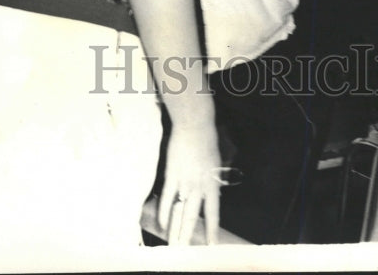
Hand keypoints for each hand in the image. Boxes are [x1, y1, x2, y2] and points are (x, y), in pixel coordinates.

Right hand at [157, 122, 221, 244]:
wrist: (194, 125)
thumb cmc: (207, 142)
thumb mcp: (217, 164)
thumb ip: (213, 182)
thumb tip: (212, 197)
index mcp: (212, 184)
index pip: (212, 213)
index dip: (211, 231)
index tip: (210, 246)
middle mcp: (199, 186)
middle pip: (192, 217)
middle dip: (187, 237)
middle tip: (183, 253)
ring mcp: (184, 181)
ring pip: (178, 211)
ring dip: (174, 229)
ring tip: (172, 245)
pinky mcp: (171, 174)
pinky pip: (166, 197)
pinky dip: (163, 211)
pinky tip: (161, 224)